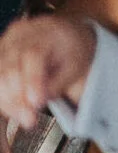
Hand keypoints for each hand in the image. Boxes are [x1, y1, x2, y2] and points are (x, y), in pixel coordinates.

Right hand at [0, 14, 97, 132]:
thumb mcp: (75, 67)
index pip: (33, 54)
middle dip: (18, 98)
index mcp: (48, 32)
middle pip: (10, 67)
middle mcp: (23, 33)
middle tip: (30, 120)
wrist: (67, 36)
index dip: (33, 80)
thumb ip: (56, 85)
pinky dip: (3, 96)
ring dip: (8, 101)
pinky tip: (14, 108)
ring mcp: (7, 41)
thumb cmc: (73, 52)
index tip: (37, 103)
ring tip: (24, 117)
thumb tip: (34, 103)